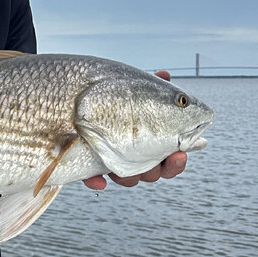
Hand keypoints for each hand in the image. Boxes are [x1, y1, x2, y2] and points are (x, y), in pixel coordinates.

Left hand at [82, 70, 187, 189]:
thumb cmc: (117, 102)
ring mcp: (113, 164)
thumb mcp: (133, 94)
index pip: (169, 161)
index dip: (176, 162)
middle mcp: (134, 158)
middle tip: (162, 161)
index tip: (180, 154)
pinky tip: (98, 181)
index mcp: (150, 144)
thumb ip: (150, 87)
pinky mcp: (89, 166)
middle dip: (159, 170)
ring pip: (127, 179)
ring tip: (130, 171)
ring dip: (130, 177)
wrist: (78, 104)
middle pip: (152, 173)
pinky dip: (96, 181)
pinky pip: (93, 179)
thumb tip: (165, 74)